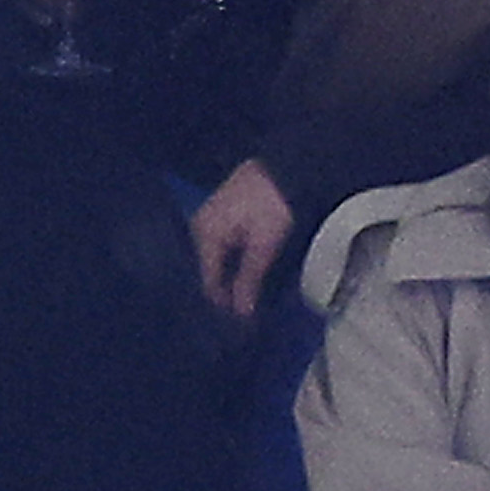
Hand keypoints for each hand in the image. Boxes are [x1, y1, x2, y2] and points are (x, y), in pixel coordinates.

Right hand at [192, 158, 296, 318]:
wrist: (288, 164)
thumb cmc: (274, 202)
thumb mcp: (265, 244)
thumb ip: (250, 278)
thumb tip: (241, 312)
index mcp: (205, 236)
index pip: (208, 284)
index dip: (224, 306)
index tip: (242, 326)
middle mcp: (201, 228)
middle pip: (210, 273)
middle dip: (227, 294)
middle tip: (246, 317)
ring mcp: (211, 220)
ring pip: (218, 262)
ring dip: (232, 280)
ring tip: (249, 300)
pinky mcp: (225, 216)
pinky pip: (225, 249)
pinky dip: (235, 264)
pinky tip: (247, 275)